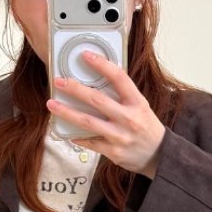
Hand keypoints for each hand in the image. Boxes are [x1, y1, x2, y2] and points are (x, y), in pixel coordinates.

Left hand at [46, 51, 166, 178]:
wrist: (159, 156)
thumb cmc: (146, 126)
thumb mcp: (141, 106)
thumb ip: (122, 95)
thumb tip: (98, 78)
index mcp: (137, 102)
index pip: (119, 78)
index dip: (102, 65)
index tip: (85, 55)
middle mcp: (128, 118)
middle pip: (97, 100)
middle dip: (75, 89)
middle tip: (58, 81)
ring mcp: (119, 136)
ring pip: (88, 122)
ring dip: (67, 113)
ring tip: (51, 104)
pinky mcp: (113, 152)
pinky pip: (90, 142)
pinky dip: (77, 136)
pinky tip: (66, 131)